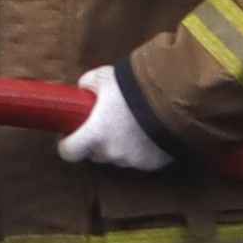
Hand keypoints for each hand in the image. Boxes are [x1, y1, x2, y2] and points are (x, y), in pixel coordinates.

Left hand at [56, 62, 171, 172]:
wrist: (174, 97)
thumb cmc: (133, 87)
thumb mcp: (102, 77)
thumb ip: (87, 86)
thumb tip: (83, 90)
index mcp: (94, 135)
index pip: (68, 153)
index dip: (67, 144)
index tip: (70, 135)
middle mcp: (112, 153)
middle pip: (95, 154)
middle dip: (96, 142)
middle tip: (104, 124)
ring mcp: (134, 161)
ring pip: (118, 157)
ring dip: (119, 146)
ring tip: (129, 125)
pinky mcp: (153, 164)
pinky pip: (140, 159)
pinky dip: (140, 149)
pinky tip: (146, 132)